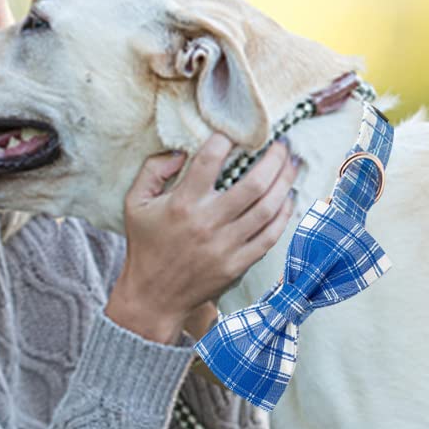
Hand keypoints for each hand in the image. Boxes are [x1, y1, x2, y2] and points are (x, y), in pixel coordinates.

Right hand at [104, 135, 299, 343]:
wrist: (153, 297)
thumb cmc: (146, 245)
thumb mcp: (135, 203)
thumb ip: (153, 170)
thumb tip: (182, 151)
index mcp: (182, 203)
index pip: (211, 160)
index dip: (226, 139)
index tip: (235, 130)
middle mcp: (207, 223)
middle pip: (254, 184)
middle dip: (274, 159)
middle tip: (282, 144)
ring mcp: (226, 246)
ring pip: (268, 209)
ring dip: (286, 183)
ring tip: (293, 165)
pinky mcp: (238, 265)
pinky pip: (270, 237)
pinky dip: (284, 215)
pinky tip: (289, 198)